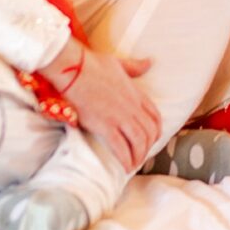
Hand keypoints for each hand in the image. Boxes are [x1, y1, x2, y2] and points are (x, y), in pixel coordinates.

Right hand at [39, 37, 160, 170]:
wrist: (74, 69)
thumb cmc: (92, 64)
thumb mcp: (119, 63)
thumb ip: (135, 67)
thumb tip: (149, 62)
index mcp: (135, 93)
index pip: (155, 116)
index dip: (156, 130)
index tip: (151, 139)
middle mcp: (132, 107)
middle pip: (149, 132)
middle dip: (147, 147)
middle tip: (140, 155)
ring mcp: (120, 117)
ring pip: (139, 142)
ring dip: (138, 156)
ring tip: (133, 164)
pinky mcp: (105, 126)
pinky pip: (121, 148)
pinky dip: (125, 160)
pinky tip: (125, 167)